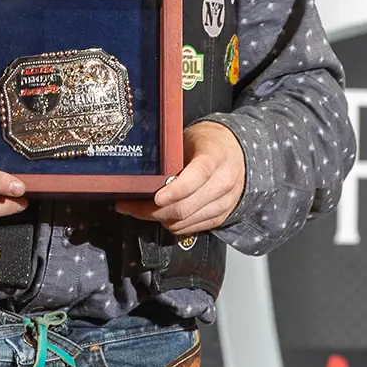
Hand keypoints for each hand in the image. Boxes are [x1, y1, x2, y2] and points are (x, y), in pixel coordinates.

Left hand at [114, 121, 245, 235]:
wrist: (237, 152)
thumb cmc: (211, 143)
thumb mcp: (189, 138)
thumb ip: (172, 157)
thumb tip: (144, 174)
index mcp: (215, 158)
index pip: (197, 178)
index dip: (174, 191)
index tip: (155, 197)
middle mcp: (222, 183)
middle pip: (184, 207)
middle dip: (152, 211)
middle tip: (130, 206)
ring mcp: (222, 203)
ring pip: (184, 222)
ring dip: (159, 219)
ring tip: (139, 210)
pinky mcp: (220, 216)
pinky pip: (190, 228)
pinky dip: (172, 224)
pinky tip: (160, 215)